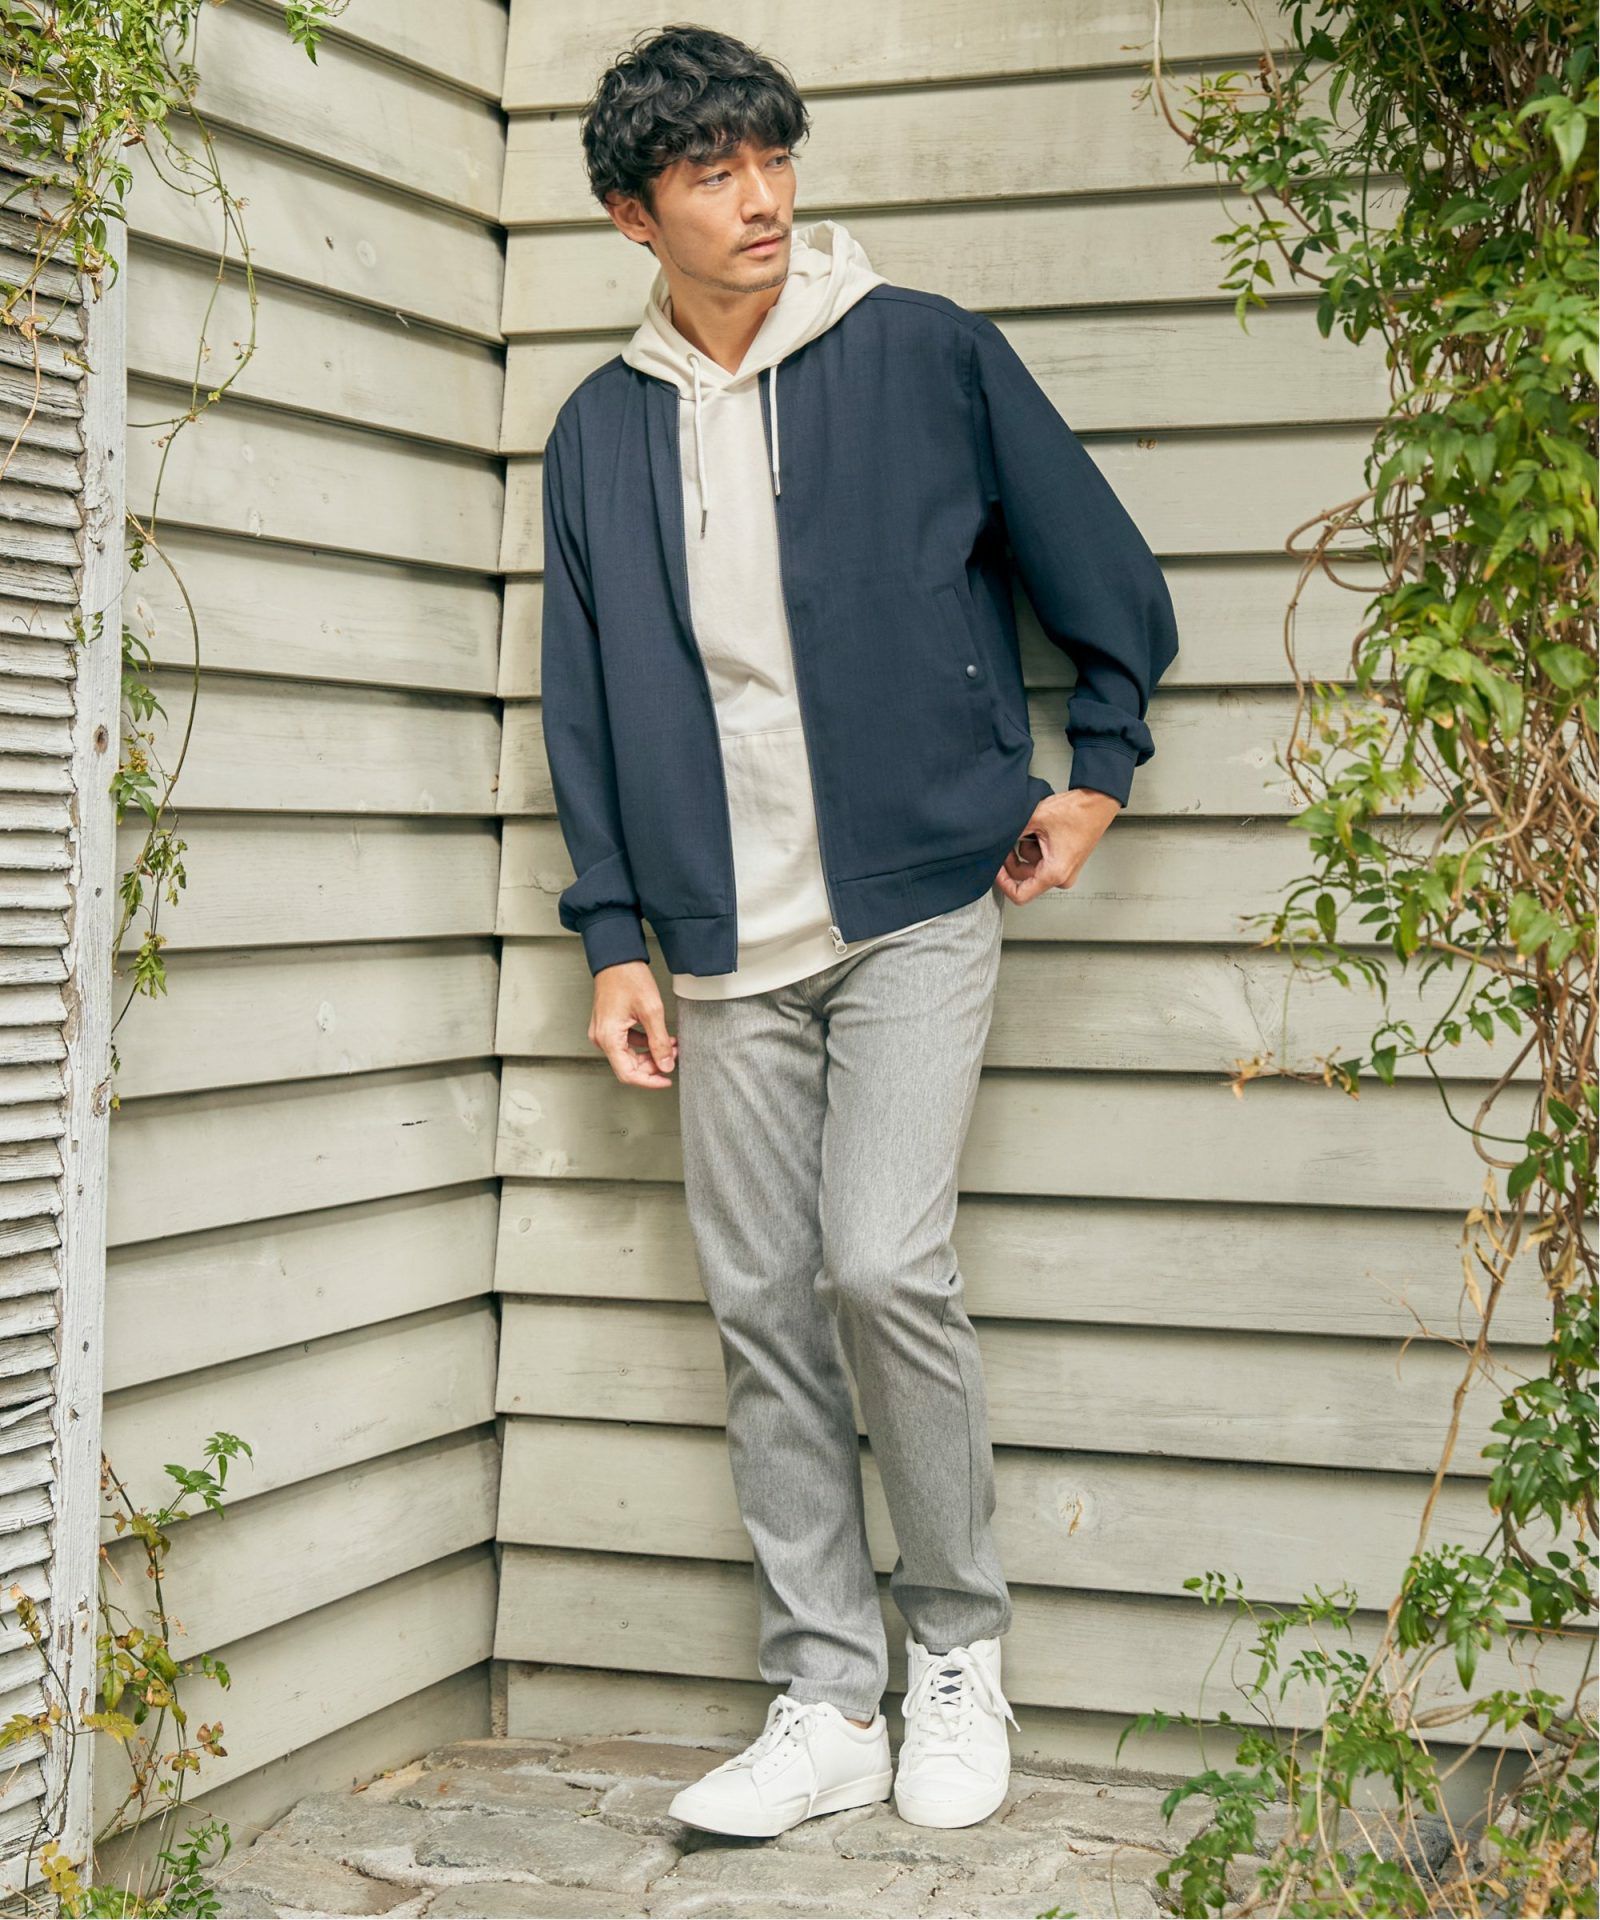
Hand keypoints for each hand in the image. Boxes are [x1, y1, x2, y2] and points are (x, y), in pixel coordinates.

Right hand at [591, 960, 677, 1088]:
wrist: (617, 957)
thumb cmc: (628, 977)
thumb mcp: (651, 1011)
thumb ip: (660, 1042)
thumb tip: (666, 1065)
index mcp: (609, 1038)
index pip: (628, 1074)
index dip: (649, 1081)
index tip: (666, 1080)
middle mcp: (602, 1037)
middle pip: (628, 1066)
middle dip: (653, 1065)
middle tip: (673, 1057)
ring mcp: (603, 1031)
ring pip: (629, 1055)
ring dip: (651, 1054)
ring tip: (671, 1045)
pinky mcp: (608, 1025)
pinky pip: (626, 1043)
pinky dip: (644, 1043)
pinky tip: (660, 1037)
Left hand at [996, 788, 1120, 904]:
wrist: (1097, 802)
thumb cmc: (1077, 811)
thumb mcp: (1033, 819)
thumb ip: (1010, 832)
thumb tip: (994, 839)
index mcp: (1054, 873)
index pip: (1020, 895)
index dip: (1003, 882)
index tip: (995, 869)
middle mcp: (1062, 877)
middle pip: (1024, 879)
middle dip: (1013, 859)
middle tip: (1008, 841)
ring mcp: (1065, 871)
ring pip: (1031, 867)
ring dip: (1025, 849)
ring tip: (1034, 830)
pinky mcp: (1065, 863)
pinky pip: (1041, 861)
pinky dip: (1036, 847)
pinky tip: (1041, 832)